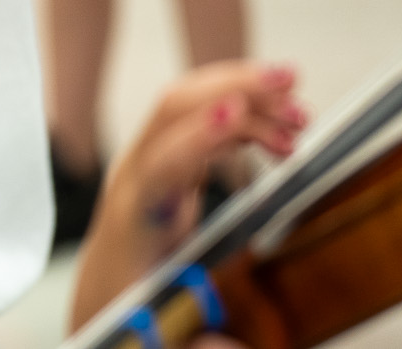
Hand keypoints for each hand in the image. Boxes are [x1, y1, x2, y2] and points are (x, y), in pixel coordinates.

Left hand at [70, 61, 305, 333]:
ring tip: (299, 113)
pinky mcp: (169, 162)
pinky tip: (279, 130)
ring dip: (245, 97)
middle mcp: (133, 179)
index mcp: (128, 221)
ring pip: (189, 109)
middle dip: (225, 85)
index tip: (233, 116)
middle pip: (170, 113)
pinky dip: (244, 117)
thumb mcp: (157, 330)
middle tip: (285, 79)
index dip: (194, 143)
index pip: (157, 170)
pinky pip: (202, 123)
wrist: (102, 292)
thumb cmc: (129, 309)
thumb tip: (224, 345)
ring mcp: (146, 164)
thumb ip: (194, 338)